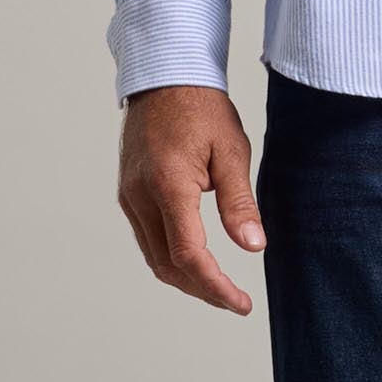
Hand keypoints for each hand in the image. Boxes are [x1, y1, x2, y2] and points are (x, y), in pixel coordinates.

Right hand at [117, 85, 265, 313]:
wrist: (164, 77)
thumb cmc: (202, 109)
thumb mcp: (231, 151)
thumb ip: (239, 202)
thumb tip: (253, 246)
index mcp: (168, 185)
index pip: (188, 255)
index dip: (215, 286)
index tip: (241, 303)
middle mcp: (140, 196)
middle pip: (167, 265)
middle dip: (202, 290)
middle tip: (236, 301)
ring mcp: (129, 196)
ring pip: (153, 256)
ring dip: (185, 278)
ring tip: (220, 288)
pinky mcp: (128, 194)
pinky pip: (147, 238)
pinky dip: (171, 258)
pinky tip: (196, 261)